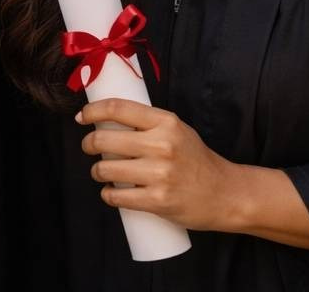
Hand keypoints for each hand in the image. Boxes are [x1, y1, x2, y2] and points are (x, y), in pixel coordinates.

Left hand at [78, 98, 245, 230]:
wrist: (227, 194)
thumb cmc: (196, 160)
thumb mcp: (177, 130)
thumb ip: (146, 123)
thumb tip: (104, 119)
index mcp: (166, 122)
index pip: (117, 108)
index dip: (92, 111)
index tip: (82, 117)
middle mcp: (162, 145)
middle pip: (103, 140)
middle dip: (88, 145)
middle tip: (90, 149)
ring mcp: (160, 174)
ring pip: (105, 169)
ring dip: (97, 172)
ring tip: (102, 173)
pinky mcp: (158, 201)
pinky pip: (116, 196)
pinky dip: (108, 195)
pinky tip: (111, 192)